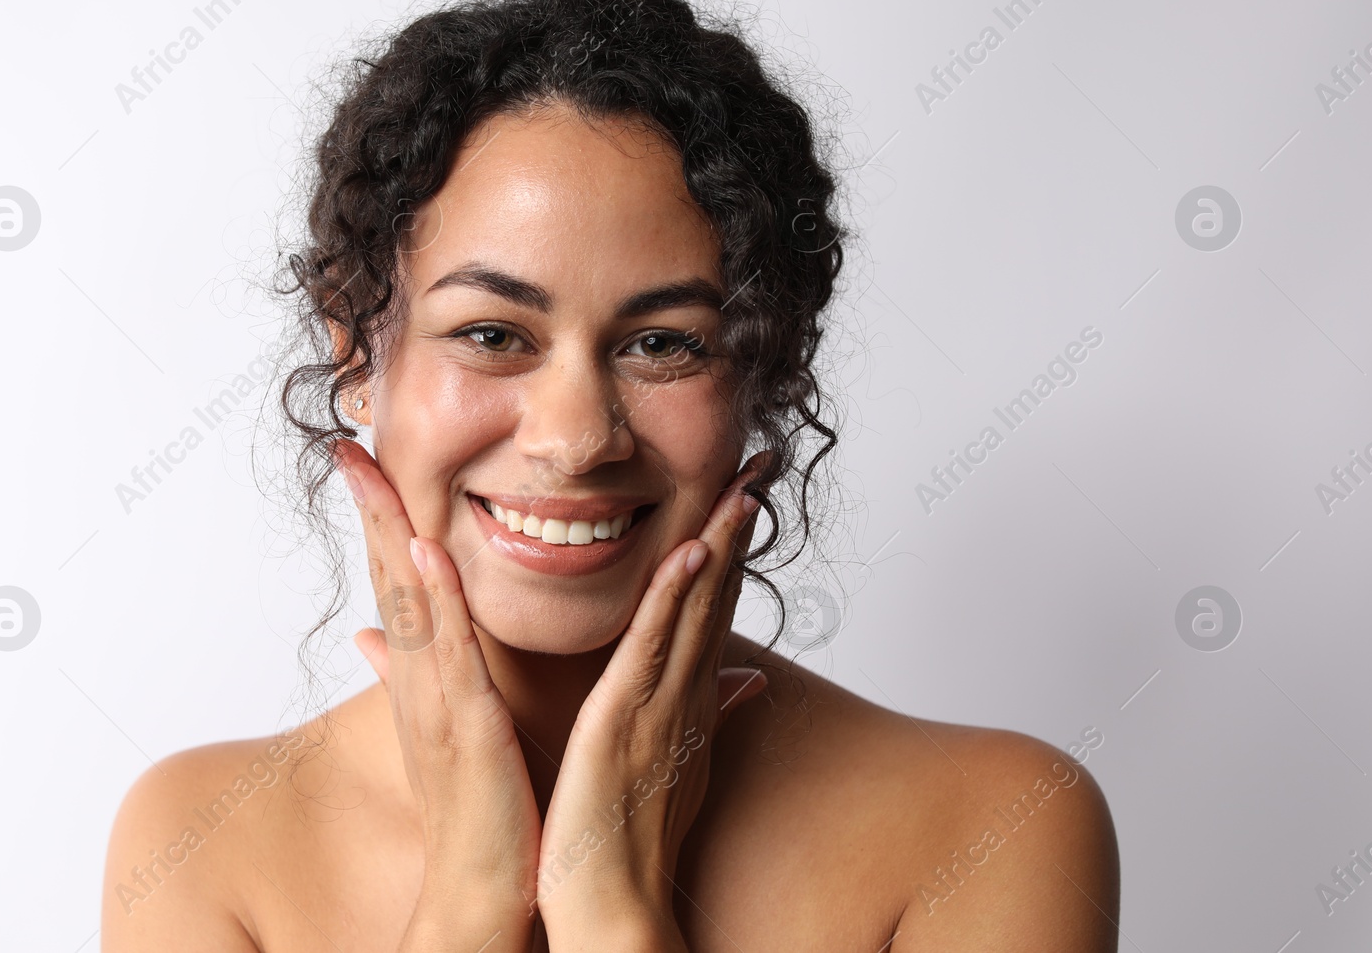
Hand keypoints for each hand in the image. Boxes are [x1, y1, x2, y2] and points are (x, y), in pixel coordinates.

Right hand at [338, 439, 540, 951]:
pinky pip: (449, 654)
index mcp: (423, 679)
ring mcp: (436, 701)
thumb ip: (419, 676)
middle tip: (347, 442)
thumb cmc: (480, 810)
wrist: (484, 891)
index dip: (377, 521)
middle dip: (370, 509)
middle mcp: (419, 681)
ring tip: (371, 471)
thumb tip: (372, 637)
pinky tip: (429, 551)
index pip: (395, 584)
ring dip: (393, 532)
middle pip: (388, 579)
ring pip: (408, 602)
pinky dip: (437, 601)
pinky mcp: (467, 729)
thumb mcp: (446, 731)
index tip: (361, 462)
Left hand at [531, 452, 771, 946]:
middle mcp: (685, 695)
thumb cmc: (628, 840)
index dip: (734, 548)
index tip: (746, 493)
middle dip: (739, 528)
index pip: (716, 608)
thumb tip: (748, 678)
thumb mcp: (678, 765)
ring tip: (740, 486)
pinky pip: (654, 649)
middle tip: (759, 463)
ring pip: (697, 611)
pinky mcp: (626, 721)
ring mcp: (661, 706)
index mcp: (687, 700)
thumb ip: (709, 712)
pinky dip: (675, 599)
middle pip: (719, 596)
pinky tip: (691, 552)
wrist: (612, 907)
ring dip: (720, 546)